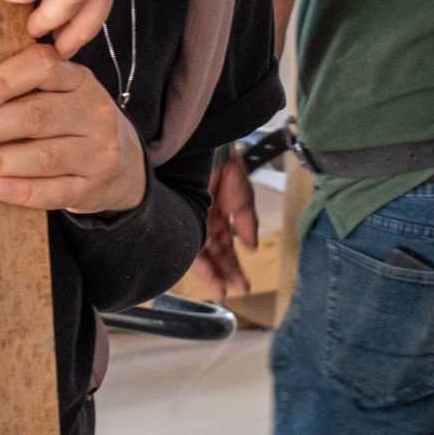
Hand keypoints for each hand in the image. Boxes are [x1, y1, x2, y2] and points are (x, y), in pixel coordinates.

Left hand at [0, 44, 146, 213]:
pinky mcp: (93, 187)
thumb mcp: (61, 95)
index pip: (43, 68)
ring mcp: (98, 152)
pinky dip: (24, 191)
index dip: (3, 81)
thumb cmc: (72, 123)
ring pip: (45, 156)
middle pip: (39, 116)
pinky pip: (56, 191)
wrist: (124, 164)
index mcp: (79, 80)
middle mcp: (94, 113)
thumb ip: (23, 90)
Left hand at [190, 157, 258, 296]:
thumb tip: (252, 247)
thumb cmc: (223, 162)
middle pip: (214, 253)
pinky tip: (211, 274)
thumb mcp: (243, 196)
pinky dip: (201, 260)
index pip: (225, 246)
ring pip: (202, 253)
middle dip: (226, 273)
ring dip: (213, 273)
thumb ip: (248, 222)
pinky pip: (189, 244)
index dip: (234, 266)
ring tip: (223, 289)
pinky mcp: (181, 216)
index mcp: (217, 215)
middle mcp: (203, 220)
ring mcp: (191, 218)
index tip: (243, 284)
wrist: (206, 145)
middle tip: (235, 290)